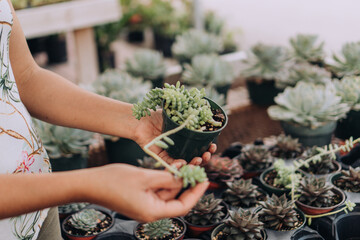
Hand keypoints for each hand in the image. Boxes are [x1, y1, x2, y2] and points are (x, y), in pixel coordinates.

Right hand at [83, 164, 208, 221]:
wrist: (89, 184)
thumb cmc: (114, 181)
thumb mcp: (145, 177)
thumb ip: (167, 179)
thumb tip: (183, 178)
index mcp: (153, 212)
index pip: (183, 206)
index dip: (196, 193)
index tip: (205, 180)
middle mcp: (151, 212)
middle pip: (176, 200)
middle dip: (188, 184)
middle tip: (198, 169)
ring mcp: (145, 205)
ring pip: (168, 193)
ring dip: (176, 179)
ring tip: (186, 163)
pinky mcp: (140, 197)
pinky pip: (158, 189)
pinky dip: (165, 179)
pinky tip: (172, 166)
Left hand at [133, 110, 215, 164]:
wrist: (141, 120)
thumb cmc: (157, 116)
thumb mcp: (176, 114)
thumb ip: (188, 115)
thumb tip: (203, 111)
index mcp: (186, 138)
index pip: (201, 146)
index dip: (209, 148)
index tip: (213, 145)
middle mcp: (180, 147)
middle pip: (196, 157)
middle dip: (205, 158)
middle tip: (207, 154)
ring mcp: (172, 153)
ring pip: (186, 163)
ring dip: (195, 164)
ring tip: (199, 159)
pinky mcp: (161, 158)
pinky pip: (171, 165)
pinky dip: (178, 166)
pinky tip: (184, 162)